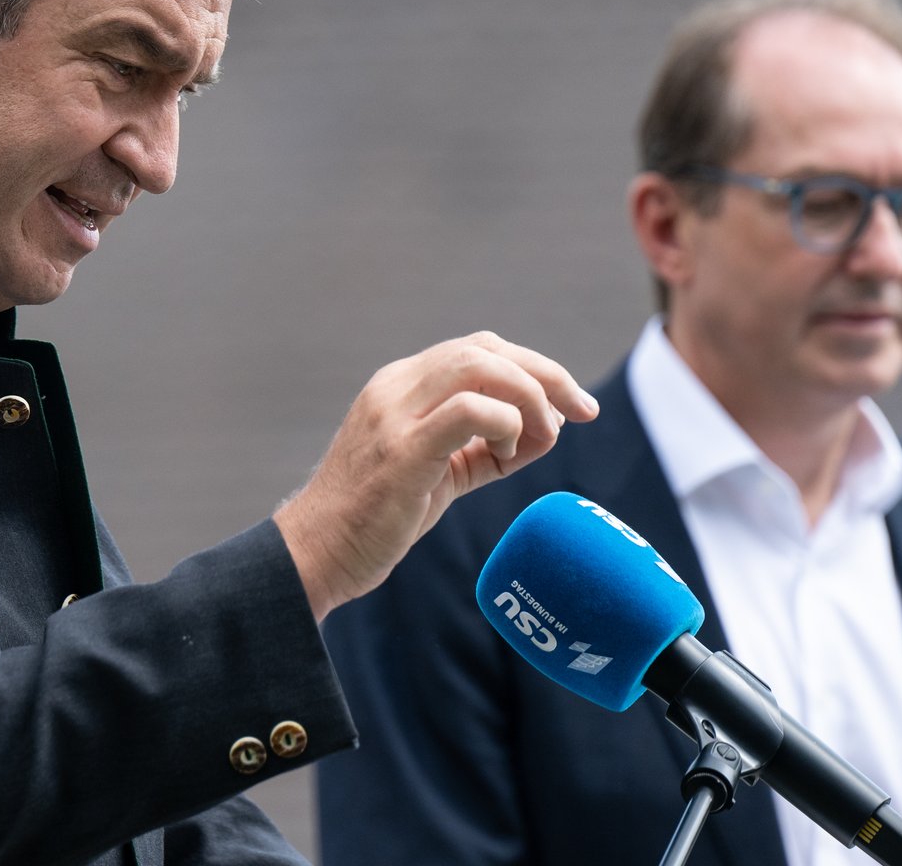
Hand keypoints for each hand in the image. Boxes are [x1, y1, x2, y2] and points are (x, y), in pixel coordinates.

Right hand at [273, 331, 598, 619]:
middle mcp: (395, 387)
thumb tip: (547, 429)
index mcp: (401, 385)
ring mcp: (394, 414)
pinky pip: (467, 410)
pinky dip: (505, 421)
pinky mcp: (401, 450)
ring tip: (546, 434)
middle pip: (486, 349)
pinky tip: (511, 449)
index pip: (479, 349)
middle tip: (583, 411)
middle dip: (547, 374)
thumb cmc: (378, 518)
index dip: (535, 367)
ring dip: (530, 394)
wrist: (318, 553)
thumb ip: (484, 446)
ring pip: (478, 365)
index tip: (573, 404)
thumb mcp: (438, 471)